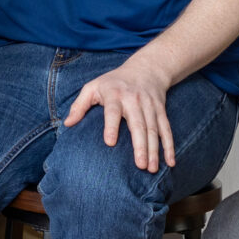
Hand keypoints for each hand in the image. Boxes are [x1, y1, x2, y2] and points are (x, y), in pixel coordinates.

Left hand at [66, 57, 178, 171]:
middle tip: (140, 165)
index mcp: (115, 95)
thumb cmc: (113, 82)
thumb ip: (79, 105)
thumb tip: (67, 124)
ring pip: (154, 130)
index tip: (110, 142)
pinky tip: (170, 162)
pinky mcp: (161, 111)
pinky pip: (166, 130)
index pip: (113, 111)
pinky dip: (169, 146)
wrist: (146, 69)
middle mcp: (134, 101)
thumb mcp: (92, 86)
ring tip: (152, 169)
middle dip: (140, 145)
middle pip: (138, 124)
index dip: (111, 126)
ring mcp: (150, 106)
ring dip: (155, 150)